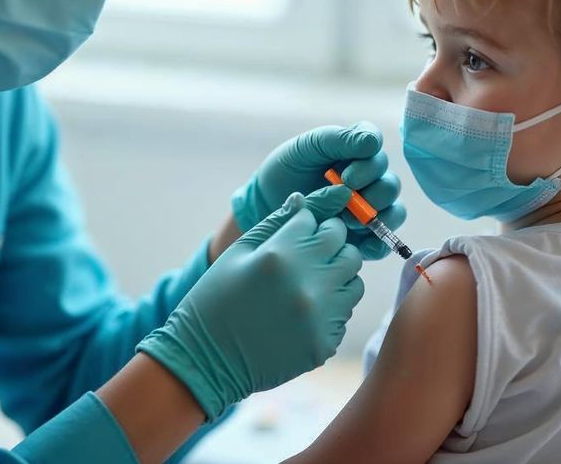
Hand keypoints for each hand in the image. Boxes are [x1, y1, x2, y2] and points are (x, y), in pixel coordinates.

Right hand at [137, 186, 363, 419]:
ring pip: (354, 281)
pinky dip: (330, 310)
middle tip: (308, 259)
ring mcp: (319, 316)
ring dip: (336, 278)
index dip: (311, 226)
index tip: (298, 237)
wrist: (206, 361)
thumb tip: (304, 199)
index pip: (321, 222)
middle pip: (347, 248)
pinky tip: (302, 314)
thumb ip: (275, 222)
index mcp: (280, 255)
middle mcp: (306, 283)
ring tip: (307, 286)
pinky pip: (345, 314)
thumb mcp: (238, 253)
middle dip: (331, 248)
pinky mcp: (325, 343)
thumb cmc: (216, 299)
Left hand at [232, 122, 406, 258]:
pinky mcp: (365, 234)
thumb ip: (339, 140)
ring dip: (377, 216)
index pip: (378, 150)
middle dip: (374, 193)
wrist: (267, 202)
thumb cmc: (289, 168)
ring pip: (395, 211)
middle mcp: (371, 178)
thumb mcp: (308, 147)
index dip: (369, 164)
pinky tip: (361, 243)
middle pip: (390, 184)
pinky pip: (384, 240)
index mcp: (359, 150)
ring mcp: (370, 207)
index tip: (346, 175)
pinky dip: (379, 243)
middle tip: (347, 199)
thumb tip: (374, 142)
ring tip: (348, 221)